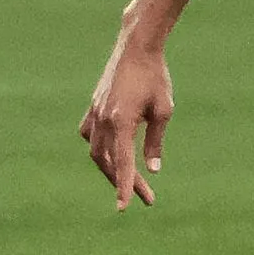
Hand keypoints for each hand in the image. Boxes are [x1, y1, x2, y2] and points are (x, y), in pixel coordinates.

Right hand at [76, 35, 172, 208]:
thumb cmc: (155, 77)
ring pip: (96, 152)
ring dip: (111, 170)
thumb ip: (155, 142)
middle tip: (149, 199)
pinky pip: (90, 135)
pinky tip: (108, 157)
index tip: (125, 208)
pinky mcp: (93, 106)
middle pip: (108, 162)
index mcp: (121, 121)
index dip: (124, 187)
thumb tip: (153, 171)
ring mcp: (94, 112)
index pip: (121, 163)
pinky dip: (98, 150)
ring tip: (131, 183)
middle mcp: (103, 119)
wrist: (136, 46)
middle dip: (126, 183)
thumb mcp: (163, 110)